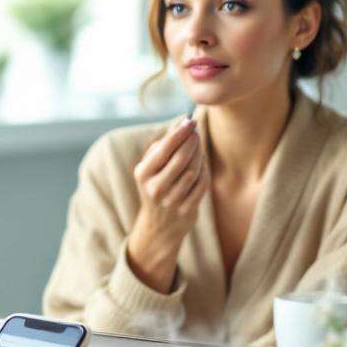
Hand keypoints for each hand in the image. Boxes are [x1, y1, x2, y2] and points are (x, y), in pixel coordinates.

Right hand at [127, 116, 209, 292]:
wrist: (158, 226)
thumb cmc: (155, 187)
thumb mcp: (150, 168)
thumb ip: (162, 145)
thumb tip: (181, 122)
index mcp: (143, 174)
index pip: (164, 149)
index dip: (180, 133)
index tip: (190, 121)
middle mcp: (154, 188)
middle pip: (181, 158)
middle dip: (192, 142)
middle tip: (196, 132)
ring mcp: (171, 201)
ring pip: (193, 171)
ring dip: (199, 155)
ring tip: (198, 147)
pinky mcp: (186, 210)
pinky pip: (201, 184)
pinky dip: (204, 171)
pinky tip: (201, 165)